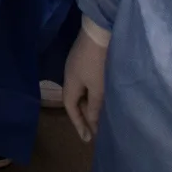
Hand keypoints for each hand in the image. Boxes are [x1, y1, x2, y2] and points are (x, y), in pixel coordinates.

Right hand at [62, 21, 110, 142]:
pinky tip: (102, 96)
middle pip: (75, 100)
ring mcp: (77, 65)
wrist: (99, 31)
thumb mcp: (98, 88)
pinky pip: (86, 82)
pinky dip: (92, 93)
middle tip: (96, 130)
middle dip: (85, 116)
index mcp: (69, 83)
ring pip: (82, 91)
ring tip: (101, 116)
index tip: (87, 139)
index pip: (71, 108)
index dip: (79, 124)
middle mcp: (70, 75)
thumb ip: (95, 107)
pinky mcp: (85, 59)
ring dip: (90, 104)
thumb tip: (93, 124)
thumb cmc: (98, 62)